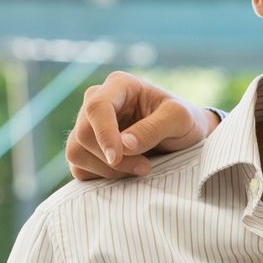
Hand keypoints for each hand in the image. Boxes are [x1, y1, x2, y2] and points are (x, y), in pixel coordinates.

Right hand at [63, 71, 218, 180]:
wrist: (186, 137)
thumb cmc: (185, 121)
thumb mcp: (180, 119)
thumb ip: (154, 128)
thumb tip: (124, 145)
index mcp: (119, 85)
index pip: (97, 107)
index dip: (104, 134)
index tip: (117, 157)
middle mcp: (98, 101)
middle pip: (83, 134)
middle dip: (113, 158)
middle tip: (145, 167)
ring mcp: (89, 125)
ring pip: (76, 152)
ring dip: (107, 170)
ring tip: (140, 169)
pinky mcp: (87, 148)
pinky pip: (79, 168)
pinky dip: (101, 177)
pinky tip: (127, 173)